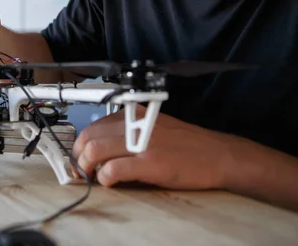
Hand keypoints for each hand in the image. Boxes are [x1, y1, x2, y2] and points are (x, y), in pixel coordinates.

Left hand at [71, 105, 234, 189]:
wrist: (218, 155)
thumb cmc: (188, 144)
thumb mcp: (153, 129)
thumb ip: (127, 134)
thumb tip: (100, 152)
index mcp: (134, 114)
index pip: (93, 127)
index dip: (81, 145)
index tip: (80, 157)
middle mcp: (134, 124)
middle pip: (89, 138)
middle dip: (79, 157)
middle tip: (82, 171)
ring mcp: (141, 142)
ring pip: (95, 152)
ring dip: (88, 168)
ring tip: (93, 178)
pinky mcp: (149, 161)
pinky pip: (113, 169)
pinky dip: (105, 178)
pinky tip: (109, 182)